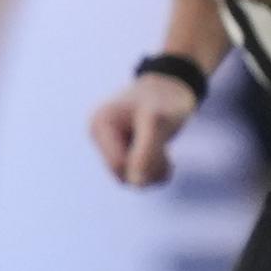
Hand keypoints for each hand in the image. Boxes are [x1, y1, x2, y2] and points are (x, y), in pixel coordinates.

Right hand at [90, 73, 198, 188]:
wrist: (172, 86)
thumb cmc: (165, 99)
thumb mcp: (159, 122)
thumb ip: (147, 153)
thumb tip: (136, 184)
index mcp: (100, 124)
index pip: (118, 164)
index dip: (144, 165)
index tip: (165, 154)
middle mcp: (98, 134)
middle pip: (122, 174)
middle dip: (148, 169)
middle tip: (166, 153)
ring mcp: (108, 143)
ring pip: (129, 177)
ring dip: (152, 172)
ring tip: (165, 153)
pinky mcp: (120, 148)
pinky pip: (134, 174)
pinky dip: (152, 170)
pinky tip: (160, 155)